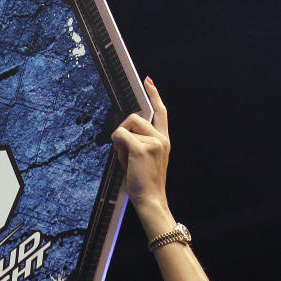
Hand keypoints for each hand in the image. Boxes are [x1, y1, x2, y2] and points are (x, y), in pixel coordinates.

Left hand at [111, 77, 171, 215]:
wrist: (150, 199)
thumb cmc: (143, 182)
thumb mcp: (141, 158)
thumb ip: (133, 142)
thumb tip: (119, 133)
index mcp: (164, 140)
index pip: (161, 112)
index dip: (154, 94)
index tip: (148, 81)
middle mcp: (161, 138)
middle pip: (135, 117)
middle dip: (124, 131)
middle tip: (124, 150)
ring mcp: (153, 143)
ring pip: (126, 127)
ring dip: (120, 141)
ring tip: (127, 160)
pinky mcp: (142, 149)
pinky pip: (120, 136)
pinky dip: (116, 146)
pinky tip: (122, 157)